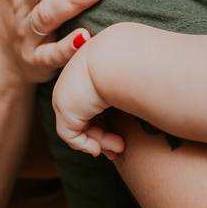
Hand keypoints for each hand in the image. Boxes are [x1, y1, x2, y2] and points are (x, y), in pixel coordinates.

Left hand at [53, 43, 124, 158]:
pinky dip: (87, 145)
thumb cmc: (128, 63)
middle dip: (104, 135)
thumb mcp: (125, 77)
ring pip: (80, 128)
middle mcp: (73, 84)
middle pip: (86, 117)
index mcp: (86, 72)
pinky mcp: (65, 111)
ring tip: (120, 148)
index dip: (105, 119)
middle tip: (121, 147)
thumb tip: (141, 101)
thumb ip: (125, 90)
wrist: (116, 59)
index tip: (120, 130)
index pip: (92, 102)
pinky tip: (100, 148)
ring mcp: (66, 98)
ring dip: (101, 141)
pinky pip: (72, 136)